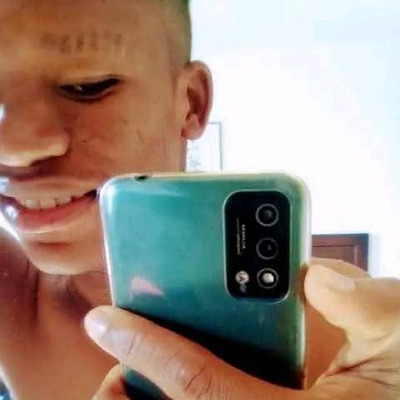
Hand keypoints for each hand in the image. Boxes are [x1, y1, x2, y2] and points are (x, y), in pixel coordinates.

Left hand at [84, 260, 399, 399]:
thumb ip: (365, 302)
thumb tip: (315, 278)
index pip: (200, 385)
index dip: (145, 348)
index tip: (103, 319)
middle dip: (130, 389)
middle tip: (117, 348)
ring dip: (153, 390)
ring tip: (140, 362)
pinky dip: (186, 387)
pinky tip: (186, 364)